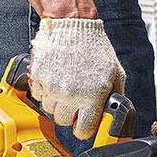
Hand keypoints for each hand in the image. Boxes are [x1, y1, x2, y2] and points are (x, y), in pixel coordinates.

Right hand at [30, 18, 125, 138]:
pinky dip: (46, 91)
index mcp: (93, 95)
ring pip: (50, 110)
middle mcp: (71, 94)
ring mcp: (53, 87)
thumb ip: (117, 96)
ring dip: (57, 103)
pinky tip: (55, 79)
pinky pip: (39, 96)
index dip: (84, 128)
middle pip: (63, 121)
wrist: (73, 26)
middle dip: (70, 114)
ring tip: (66, 86)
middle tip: (75, 100)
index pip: (84, 130)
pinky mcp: (39, 78)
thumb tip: (117, 115)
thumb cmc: (95, 48)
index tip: (84, 123)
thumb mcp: (116, 72)